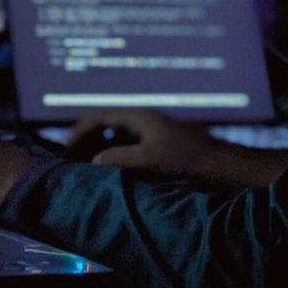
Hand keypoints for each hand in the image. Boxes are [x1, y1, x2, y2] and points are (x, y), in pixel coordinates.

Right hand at [65, 109, 216, 170]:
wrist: (220, 164)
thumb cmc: (186, 159)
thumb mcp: (149, 159)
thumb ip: (119, 157)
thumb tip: (94, 160)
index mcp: (139, 116)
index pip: (99, 117)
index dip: (80, 130)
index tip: (66, 147)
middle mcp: (143, 120)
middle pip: (106, 124)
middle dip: (88, 138)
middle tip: (72, 158)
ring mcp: (152, 131)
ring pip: (118, 136)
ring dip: (101, 147)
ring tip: (88, 166)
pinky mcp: (159, 144)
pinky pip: (129, 145)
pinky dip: (116, 154)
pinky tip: (113, 171)